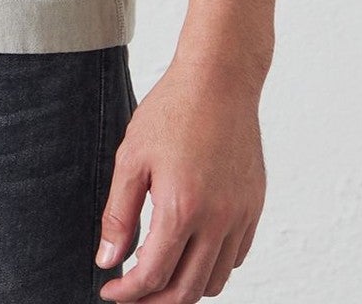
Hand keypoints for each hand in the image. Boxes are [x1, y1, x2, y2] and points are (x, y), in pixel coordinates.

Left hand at [94, 56, 265, 299]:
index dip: (128, 294)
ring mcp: (240, 215)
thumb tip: (107, 260)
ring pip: (215, 280)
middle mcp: (217, 220)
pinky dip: (213, 266)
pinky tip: (190, 249)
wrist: (219, 80)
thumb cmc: (172, 111)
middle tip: (132, 295)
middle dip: (155, 302)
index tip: (110, 292)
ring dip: (185, 287)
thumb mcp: (131, 157)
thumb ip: (118, 214)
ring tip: (159, 272)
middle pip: (186, 291)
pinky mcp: (254, 206)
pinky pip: (236, 256)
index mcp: (181, 208)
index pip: (152, 276)